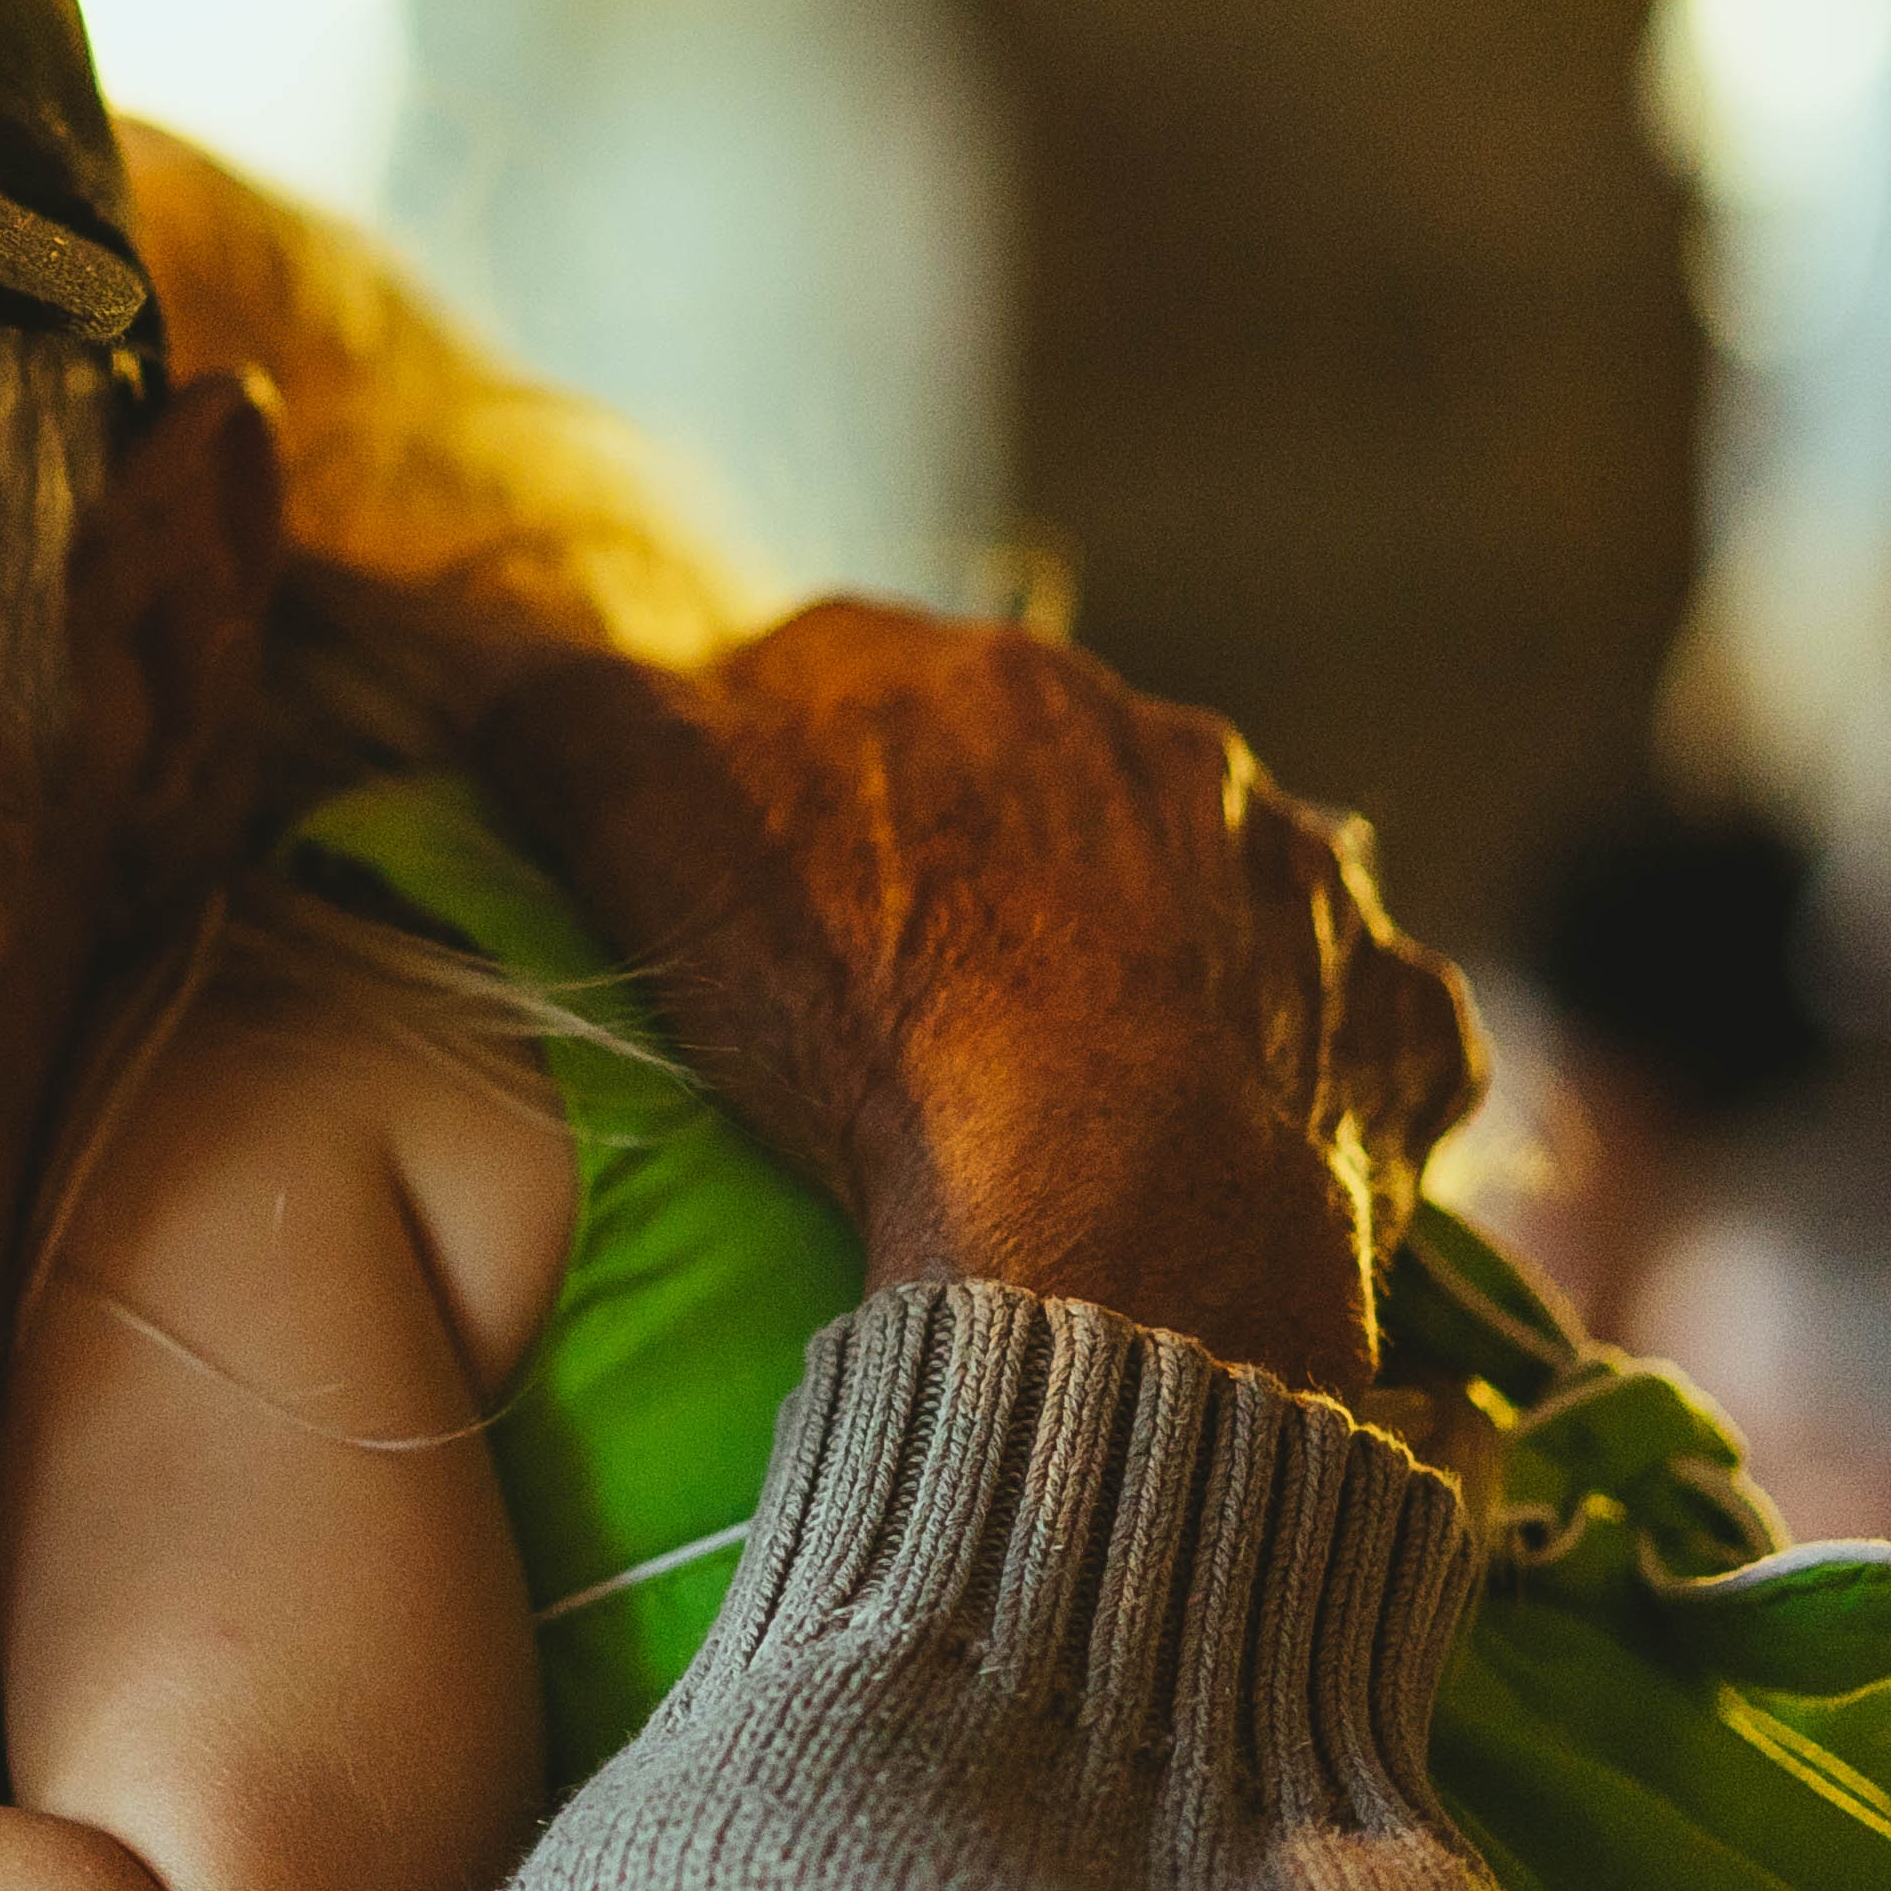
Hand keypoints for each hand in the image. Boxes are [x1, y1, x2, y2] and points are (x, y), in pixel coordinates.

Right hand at [474, 605, 1482, 1396]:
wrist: (1104, 1225)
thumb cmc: (859, 1020)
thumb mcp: (643, 832)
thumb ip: (555, 714)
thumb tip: (495, 665)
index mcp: (978, 679)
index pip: (853, 684)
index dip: (788, 780)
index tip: (756, 898)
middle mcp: (1161, 743)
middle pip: (1042, 777)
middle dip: (988, 852)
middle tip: (909, 1002)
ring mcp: (1301, 884)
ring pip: (1211, 884)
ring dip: (1156, 945)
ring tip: (1074, 1081)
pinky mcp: (1395, 1022)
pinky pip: (1344, 1024)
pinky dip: (1296, 1065)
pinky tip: (1232, 1138)